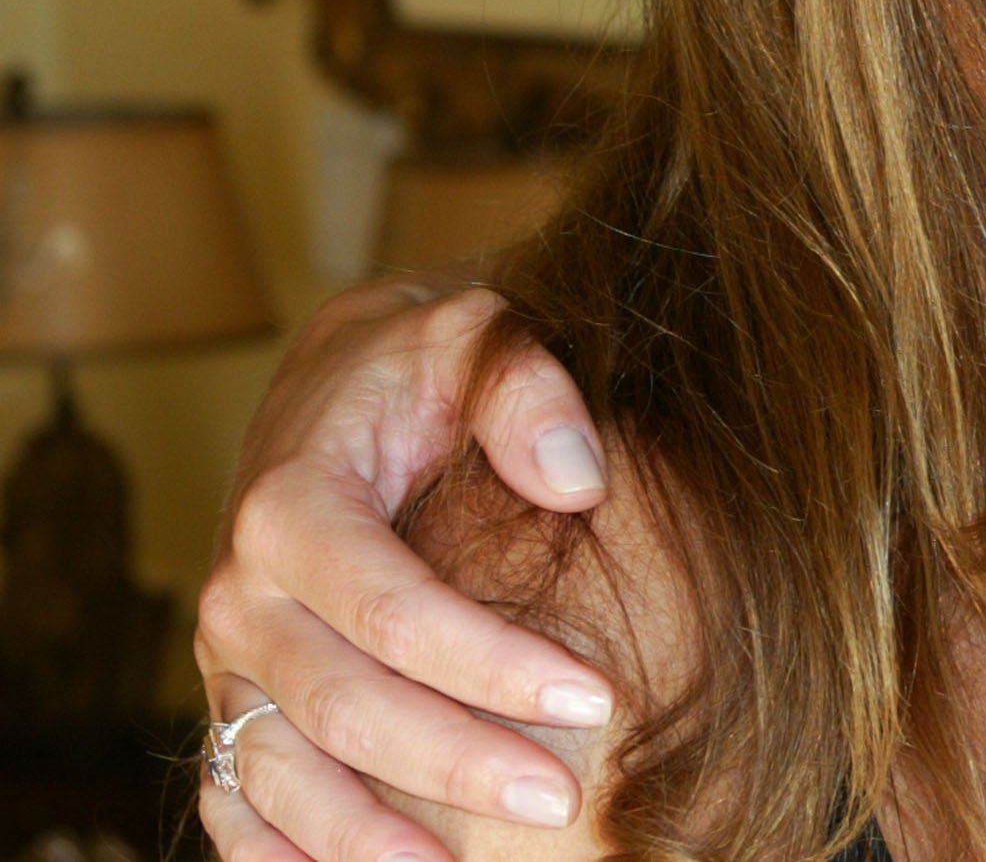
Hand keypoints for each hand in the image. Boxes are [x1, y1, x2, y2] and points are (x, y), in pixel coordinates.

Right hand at [195, 281, 613, 861]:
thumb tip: (582, 478)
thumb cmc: (425, 364)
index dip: (490, 666)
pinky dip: (280, 855)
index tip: (596, 698)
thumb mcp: (476, 335)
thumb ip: (528, 390)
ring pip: (281, 774)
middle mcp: (241, 593)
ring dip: (366, 838)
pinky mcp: (234, 696)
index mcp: (290, 507)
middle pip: (343, 708)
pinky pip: (232, 798)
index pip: (392, 612)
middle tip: (561, 798)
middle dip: (452, 763)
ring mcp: (230, 658)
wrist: (344, 376)